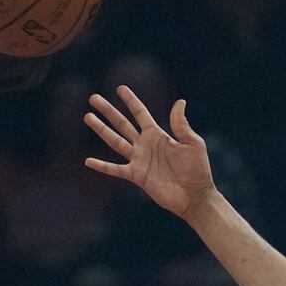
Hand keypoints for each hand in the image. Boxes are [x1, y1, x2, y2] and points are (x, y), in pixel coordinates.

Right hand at [83, 85, 215, 218]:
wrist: (195, 196)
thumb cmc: (198, 170)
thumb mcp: (192, 143)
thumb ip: (181, 124)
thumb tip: (179, 102)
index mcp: (158, 135)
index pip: (140, 113)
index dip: (130, 100)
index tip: (120, 88)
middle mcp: (145, 145)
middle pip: (122, 124)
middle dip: (108, 111)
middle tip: (93, 98)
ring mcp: (139, 160)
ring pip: (115, 142)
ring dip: (101, 130)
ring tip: (87, 117)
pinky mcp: (137, 176)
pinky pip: (116, 170)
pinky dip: (102, 166)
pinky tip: (88, 161)